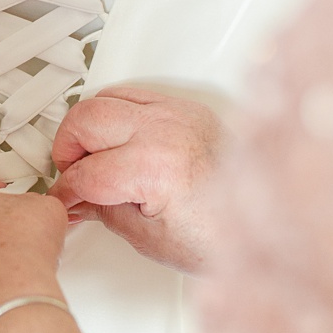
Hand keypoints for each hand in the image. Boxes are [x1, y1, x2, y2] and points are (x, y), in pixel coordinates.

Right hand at [51, 86, 224, 272]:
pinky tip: (118, 141)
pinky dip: (117, 114)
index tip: (63, 202)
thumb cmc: (221, 236)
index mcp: (159, 167)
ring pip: (106, 98)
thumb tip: (76, 200)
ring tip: (93, 160)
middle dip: (68, 152)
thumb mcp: (149, 238)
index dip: (66, 193)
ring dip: (90, 128)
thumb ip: (103, 211)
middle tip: (72, 177)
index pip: (86, 173)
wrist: (268, 223)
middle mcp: (170, 130)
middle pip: (86, 121)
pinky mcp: (189, 109)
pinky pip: (135, 94)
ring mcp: (181, 114)